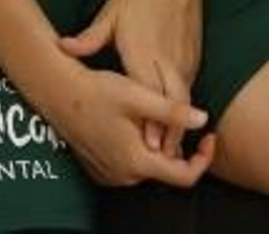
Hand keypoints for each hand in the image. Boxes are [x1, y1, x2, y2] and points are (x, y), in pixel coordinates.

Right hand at [41, 57, 213, 187]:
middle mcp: (124, 175)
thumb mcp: (138, 96)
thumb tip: (203, 119)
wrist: (59, 93)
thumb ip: (172, 111)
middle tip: (181, 115)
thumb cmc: (98, 91)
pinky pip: (131, 164)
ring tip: (156, 113)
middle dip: (178, 145)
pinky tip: (137, 122)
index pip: (184, 176)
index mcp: (137, 161)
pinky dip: (141, 147)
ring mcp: (111, 174)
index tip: (209, 135)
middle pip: (166, 168)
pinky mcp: (101, 168)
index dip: (203, 158)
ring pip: (149, 165)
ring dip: (159, 145)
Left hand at [60, 0, 208, 177]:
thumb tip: (61, 46)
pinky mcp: (193, 57)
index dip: (150, 121)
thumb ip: (89, 37)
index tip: (148, 146)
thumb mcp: (111, 13)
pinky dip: (185, 109)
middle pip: (176, 103)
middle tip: (165, 160)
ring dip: (180, 125)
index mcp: (145, 51)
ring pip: (186, 98)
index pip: (149, 93)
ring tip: (173, 152)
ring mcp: (184, 59)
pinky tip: (178, 125)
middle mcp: (168, 59)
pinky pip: (189, 88)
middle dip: (172, 133)